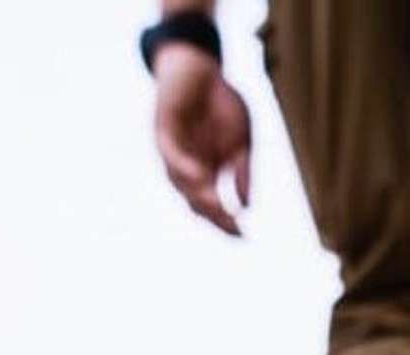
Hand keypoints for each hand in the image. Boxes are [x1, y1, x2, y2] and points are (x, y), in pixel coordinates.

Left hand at [153, 43, 250, 234]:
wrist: (199, 64)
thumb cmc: (221, 101)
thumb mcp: (242, 139)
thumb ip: (242, 171)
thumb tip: (246, 205)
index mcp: (209, 173)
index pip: (214, 207)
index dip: (227, 223)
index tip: (243, 236)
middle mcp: (189, 168)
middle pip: (197, 202)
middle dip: (215, 215)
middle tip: (232, 226)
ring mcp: (175, 152)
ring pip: (182, 183)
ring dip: (199, 196)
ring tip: (218, 208)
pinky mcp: (163, 131)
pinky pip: (170, 156)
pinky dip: (184, 168)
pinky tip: (199, 178)